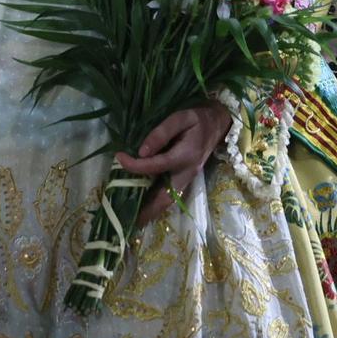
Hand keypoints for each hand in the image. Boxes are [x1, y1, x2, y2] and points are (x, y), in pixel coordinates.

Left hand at [117, 103, 233, 223]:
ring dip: (151, 211)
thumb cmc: (197, 119)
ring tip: (132, 218)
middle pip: (165, 198)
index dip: (136, 165)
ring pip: (168, 201)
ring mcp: (188, 179)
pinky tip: (144, 207)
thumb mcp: (181, 118)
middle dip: (147, 211)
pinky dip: (157, 204)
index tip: (119, 158)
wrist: (218, 124)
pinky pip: (170, 196)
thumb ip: (162, 133)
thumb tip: (142, 152)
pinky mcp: (186, 180)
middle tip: (127, 219)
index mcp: (185, 156)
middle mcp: (187, 173)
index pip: (156, 165)